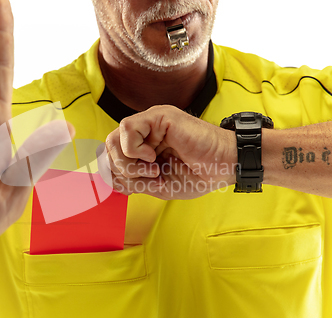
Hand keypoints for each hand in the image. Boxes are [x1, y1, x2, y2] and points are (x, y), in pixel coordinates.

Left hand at [101, 105, 236, 199]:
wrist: (224, 166)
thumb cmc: (198, 175)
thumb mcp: (157, 186)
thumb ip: (132, 181)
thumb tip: (107, 179)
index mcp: (142, 147)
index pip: (110, 156)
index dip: (113, 175)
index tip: (133, 186)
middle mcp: (143, 133)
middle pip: (108, 149)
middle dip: (121, 171)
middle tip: (147, 178)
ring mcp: (150, 123)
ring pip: (113, 139)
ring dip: (128, 162)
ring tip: (152, 169)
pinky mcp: (158, 116)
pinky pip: (127, 128)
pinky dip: (134, 149)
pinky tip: (152, 156)